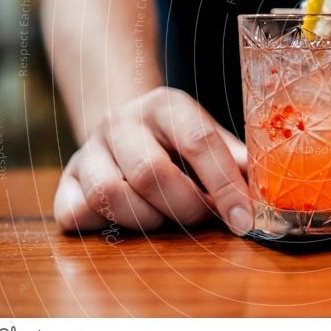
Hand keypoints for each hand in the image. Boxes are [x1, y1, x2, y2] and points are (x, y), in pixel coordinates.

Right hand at [53, 87, 252, 234]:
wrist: (120, 125)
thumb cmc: (176, 141)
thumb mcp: (207, 138)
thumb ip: (235, 161)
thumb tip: (267, 192)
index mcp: (166, 104)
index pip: (198, 141)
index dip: (224, 185)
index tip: (243, 219)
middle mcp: (121, 121)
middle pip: (151, 173)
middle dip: (185, 207)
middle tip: (201, 217)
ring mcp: (87, 149)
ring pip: (112, 195)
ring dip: (149, 219)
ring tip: (165, 216)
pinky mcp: (64, 180)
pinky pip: (80, 213)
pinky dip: (109, 225)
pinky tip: (129, 217)